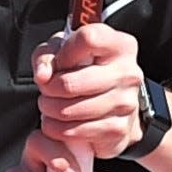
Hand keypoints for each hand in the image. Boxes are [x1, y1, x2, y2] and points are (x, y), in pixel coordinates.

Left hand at [33, 23, 144, 160]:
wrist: (114, 99)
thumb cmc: (86, 67)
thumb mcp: (65, 50)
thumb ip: (48, 55)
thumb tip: (43, 75)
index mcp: (120, 45)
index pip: (88, 40)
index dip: (63, 54)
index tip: (58, 63)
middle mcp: (128, 73)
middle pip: (71, 83)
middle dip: (49, 89)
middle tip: (46, 90)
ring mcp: (126, 103)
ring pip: (70, 110)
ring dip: (51, 110)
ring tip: (49, 105)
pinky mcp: (119, 129)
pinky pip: (77, 131)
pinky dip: (59, 130)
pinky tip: (58, 122)